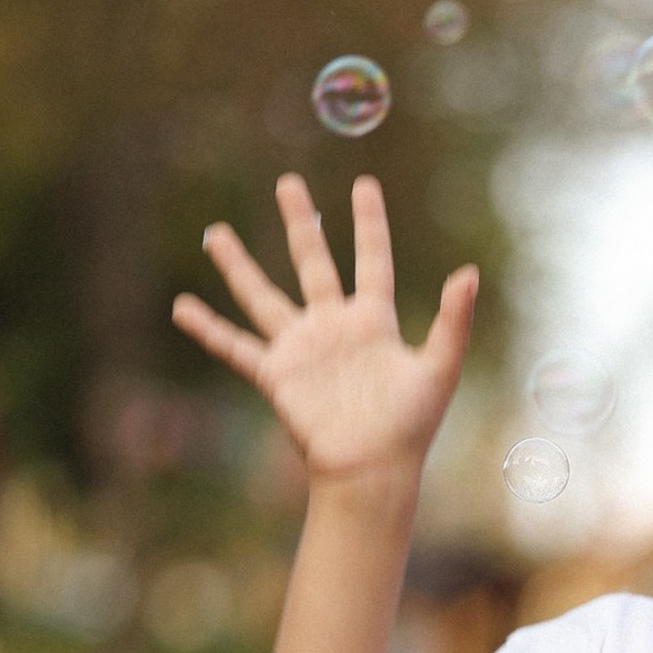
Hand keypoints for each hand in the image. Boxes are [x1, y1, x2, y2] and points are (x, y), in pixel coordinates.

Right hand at [172, 174, 477, 491]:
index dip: (369, 224)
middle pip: (313, 263)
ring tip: (215, 233)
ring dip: (238, 266)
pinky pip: (235, 346)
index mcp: (375, 323)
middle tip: (288, 183)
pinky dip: (208, 329)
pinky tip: (182, 308)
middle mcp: (335, 328)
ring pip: (263, 296)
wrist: (372, 470)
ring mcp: (303, 350)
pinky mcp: (277, 375)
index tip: (364, 185)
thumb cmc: (410, 428)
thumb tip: (470, 272)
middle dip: (301, 223)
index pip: (372, 262)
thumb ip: (454, 321)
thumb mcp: (439, 369)